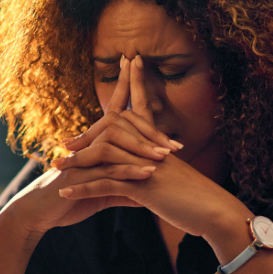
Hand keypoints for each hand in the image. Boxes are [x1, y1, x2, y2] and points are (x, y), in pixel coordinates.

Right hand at [0, 56, 171, 235]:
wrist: (40, 212)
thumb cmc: (71, 198)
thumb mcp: (105, 190)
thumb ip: (127, 182)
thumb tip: (150, 180)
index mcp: (97, 143)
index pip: (114, 108)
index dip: (124, 83)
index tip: (134, 58)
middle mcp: (89, 143)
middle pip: (120, 123)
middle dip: (148, 128)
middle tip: (174, 143)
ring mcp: (82, 157)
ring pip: (115, 144)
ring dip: (142, 151)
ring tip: (166, 160)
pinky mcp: (78, 174)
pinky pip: (107, 169)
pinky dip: (128, 171)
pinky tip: (147, 175)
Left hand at [55, 56, 250, 238]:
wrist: (216, 211)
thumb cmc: (200, 198)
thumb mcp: (179, 177)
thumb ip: (163, 168)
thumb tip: (155, 164)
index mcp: (160, 145)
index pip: (144, 107)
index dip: (135, 84)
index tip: (129, 63)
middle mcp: (151, 150)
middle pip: (113, 129)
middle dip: (87, 135)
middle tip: (64, 142)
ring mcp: (146, 167)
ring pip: (104, 156)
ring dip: (77, 162)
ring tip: (56, 168)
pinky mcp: (143, 187)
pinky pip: (106, 185)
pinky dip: (83, 188)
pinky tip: (65, 192)